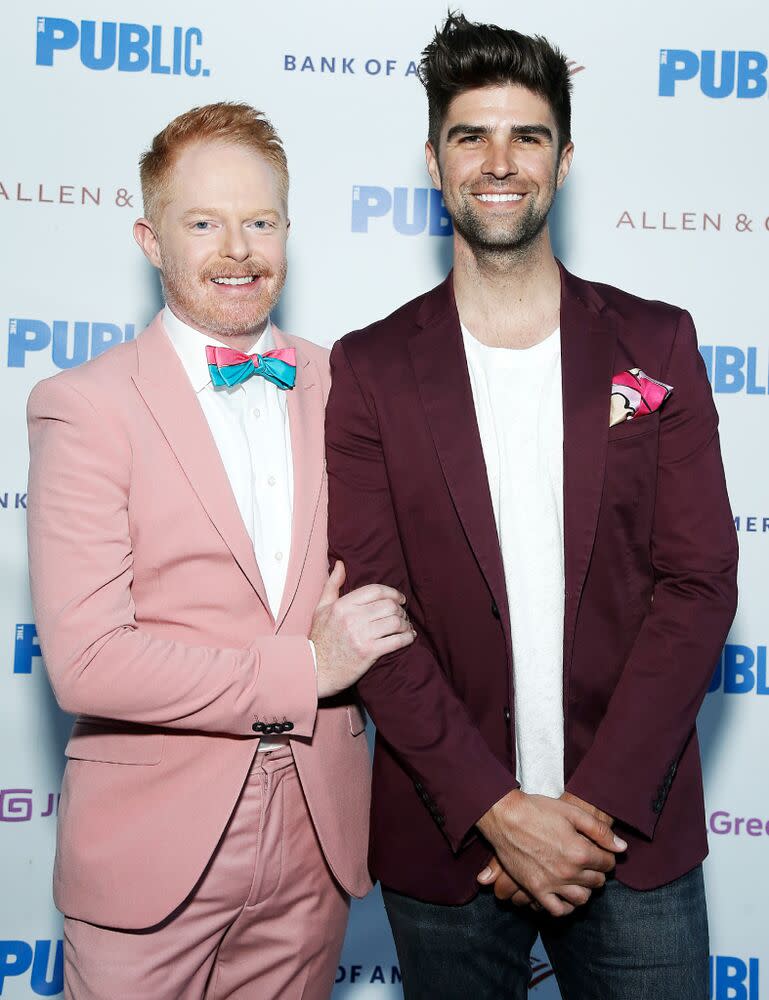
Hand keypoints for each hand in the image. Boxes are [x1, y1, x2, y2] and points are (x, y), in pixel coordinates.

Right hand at [311, 561, 415, 697]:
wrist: (315, 669)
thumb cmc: (319, 638)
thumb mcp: (321, 608)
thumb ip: (332, 585)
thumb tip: (340, 564)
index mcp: (342, 605)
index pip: (376, 590)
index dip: (392, 592)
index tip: (400, 599)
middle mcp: (352, 618)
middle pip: (389, 606)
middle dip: (400, 610)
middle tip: (402, 615)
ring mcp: (361, 636)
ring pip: (395, 622)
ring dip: (405, 624)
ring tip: (406, 627)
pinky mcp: (369, 653)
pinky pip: (397, 641)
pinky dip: (407, 638)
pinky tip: (409, 637)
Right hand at [476, 789, 626, 916]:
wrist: (505, 816)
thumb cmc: (538, 810)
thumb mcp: (572, 812)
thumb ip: (600, 831)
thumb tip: (622, 848)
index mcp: (581, 851)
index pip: (608, 863)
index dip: (606, 856)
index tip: (599, 850)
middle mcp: (569, 872)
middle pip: (597, 881)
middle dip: (597, 871)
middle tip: (588, 861)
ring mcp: (552, 883)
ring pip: (582, 898)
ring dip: (585, 889)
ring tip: (579, 877)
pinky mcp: (535, 889)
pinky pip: (558, 910)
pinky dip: (566, 906)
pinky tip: (565, 895)